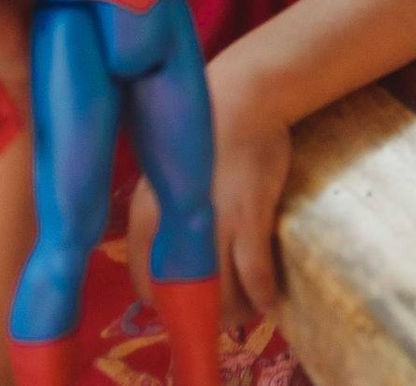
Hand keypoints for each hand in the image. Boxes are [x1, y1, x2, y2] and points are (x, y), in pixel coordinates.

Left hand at [125, 70, 292, 326]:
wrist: (243, 97)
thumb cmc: (206, 134)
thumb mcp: (168, 178)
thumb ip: (164, 216)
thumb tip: (173, 257)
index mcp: (146, 216)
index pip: (146, 285)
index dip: (168, 306)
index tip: (187, 309)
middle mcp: (174, 226)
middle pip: (188, 295)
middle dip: (207, 315)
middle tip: (223, 318)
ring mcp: (214, 222)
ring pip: (223, 291)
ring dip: (237, 311)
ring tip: (247, 313)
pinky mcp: (249, 216)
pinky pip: (255, 273)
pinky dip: (262, 293)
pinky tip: (269, 300)